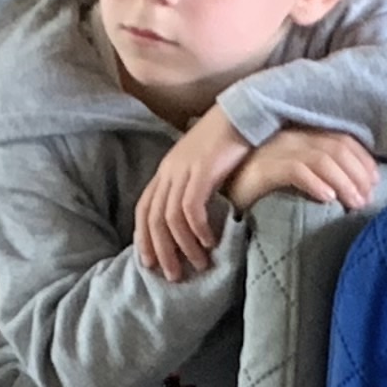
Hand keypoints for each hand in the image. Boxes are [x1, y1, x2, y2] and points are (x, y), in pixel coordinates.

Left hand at [133, 107, 251, 280]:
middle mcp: (169, 170)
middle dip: (161, 251)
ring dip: (183, 246)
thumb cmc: (228, 141)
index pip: (144, 209)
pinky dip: (198, 230)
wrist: (243, 110)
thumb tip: (194, 218)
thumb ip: (194, 187)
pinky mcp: (202, 170)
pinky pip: (192, 208)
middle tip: (173, 276)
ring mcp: (183, 169)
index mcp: (166, 170)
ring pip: (170, 218)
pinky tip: (210, 243)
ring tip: (198, 265)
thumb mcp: (203, 165)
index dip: (144, 238)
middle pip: (153, 219)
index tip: (149, 263)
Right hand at [226, 124, 377, 212]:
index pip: (342, 139)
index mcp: (301, 135)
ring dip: (344, 181)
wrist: (218, 194)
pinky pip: (296, 170)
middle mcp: (291, 137)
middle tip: (367, 200)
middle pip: (337, 147)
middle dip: (358, 174)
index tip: (375, 183)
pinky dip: (316, 183)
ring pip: (322, 158)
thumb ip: (318, 173)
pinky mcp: (262, 168)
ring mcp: (276, 150)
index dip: (363, 160)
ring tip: (354, 203)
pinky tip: (328, 199)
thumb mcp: (294, 176)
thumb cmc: (260, 191)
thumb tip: (354, 188)